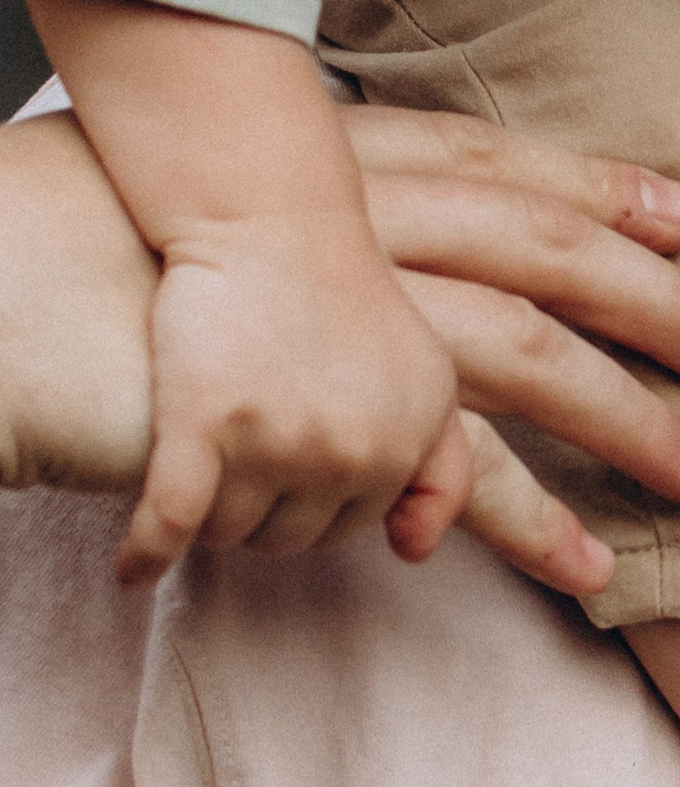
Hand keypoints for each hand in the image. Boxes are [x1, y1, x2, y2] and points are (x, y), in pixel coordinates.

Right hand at [0, 107, 679, 595]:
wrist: (5, 286)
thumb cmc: (87, 228)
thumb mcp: (222, 203)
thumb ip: (319, 224)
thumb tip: (384, 253)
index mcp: (349, 189)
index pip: (505, 182)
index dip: (601, 194)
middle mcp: (362, 261)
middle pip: (545, 286)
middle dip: (660, 330)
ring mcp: (326, 352)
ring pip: (494, 409)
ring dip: (578, 478)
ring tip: (629, 548)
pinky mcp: (281, 440)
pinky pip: (389, 506)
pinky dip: (463, 536)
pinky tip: (522, 578)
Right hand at [129, 201, 468, 578]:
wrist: (269, 218)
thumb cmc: (343, 296)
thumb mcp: (426, 378)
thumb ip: (441, 467)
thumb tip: (413, 554)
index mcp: (406, 442)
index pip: (352, 528)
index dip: (314, 499)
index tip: (291, 460)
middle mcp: (350, 451)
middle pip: (289, 539)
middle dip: (263, 507)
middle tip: (240, 451)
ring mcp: (275, 442)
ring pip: (230, 534)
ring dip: (209, 512)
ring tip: (199, 464)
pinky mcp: (200, 425)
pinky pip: (168, 527)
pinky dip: (146, 554)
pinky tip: (131, 567)